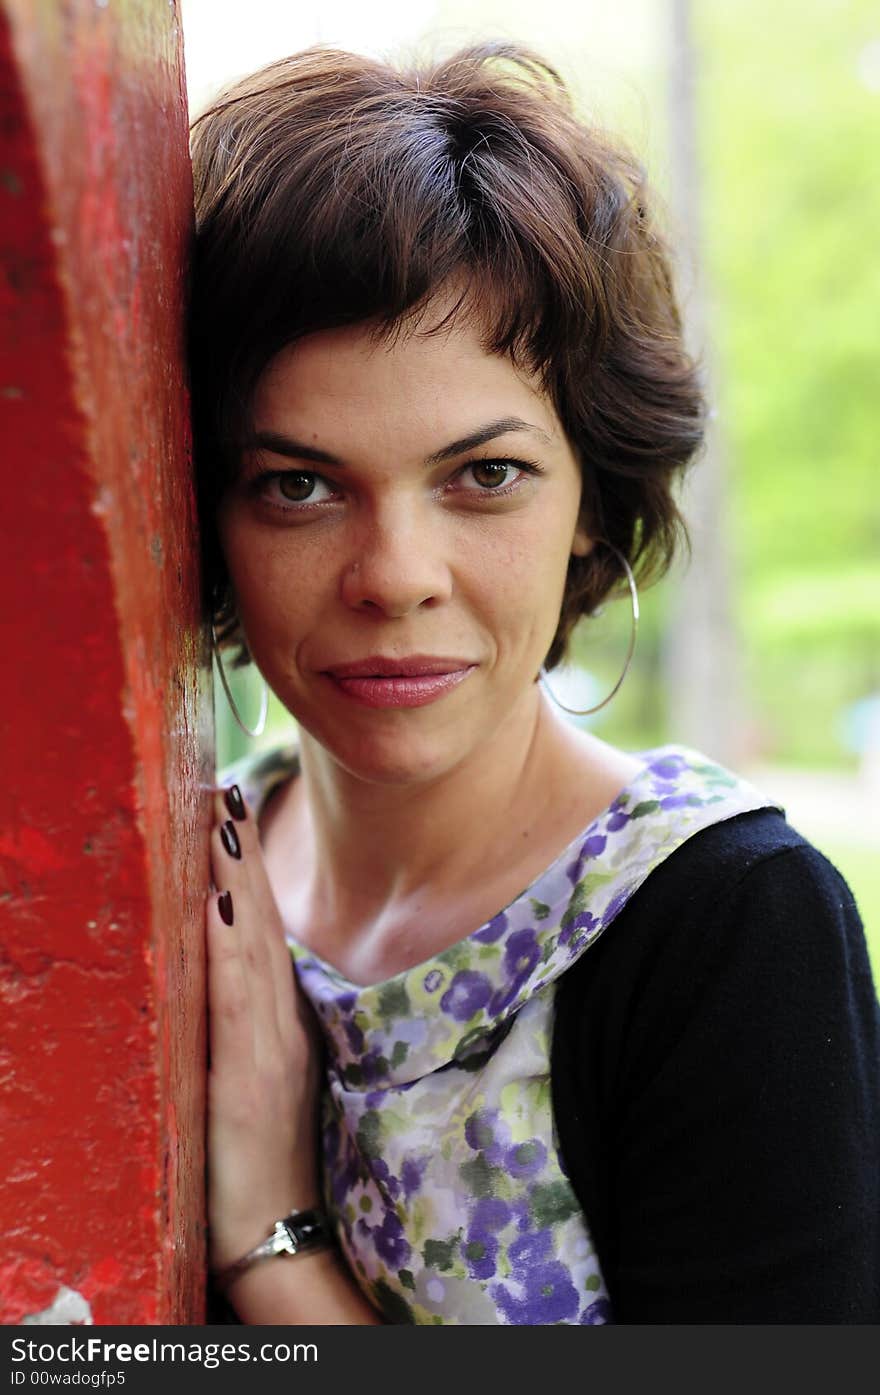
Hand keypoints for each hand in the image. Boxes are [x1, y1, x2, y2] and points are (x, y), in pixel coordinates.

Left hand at [205, 784, 323, 1273]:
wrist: (284, 1232)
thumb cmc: (266, 1159)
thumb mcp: (262, 1080)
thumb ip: (253, 1027)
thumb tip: (222, 973)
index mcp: (285, 1020)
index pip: (267, 931)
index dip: (253, 870)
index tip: (235, 810)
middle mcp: (284, 1022)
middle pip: (263, 924)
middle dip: (245, 854)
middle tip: (229, 787)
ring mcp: (270, 1047)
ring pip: (253, 947)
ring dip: (240, 881)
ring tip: (224, 821)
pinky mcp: (248, 1077)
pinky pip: (236, 999)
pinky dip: (231, 947)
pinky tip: (223, 904)